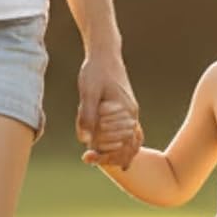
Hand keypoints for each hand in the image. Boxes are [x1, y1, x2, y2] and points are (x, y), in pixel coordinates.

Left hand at [76, 49, 140, 169]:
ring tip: (107, 163)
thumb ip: (86, 115)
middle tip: (89, 159)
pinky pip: (131, 133)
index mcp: (125, 111)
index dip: (103, 154)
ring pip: (132, 141)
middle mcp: (132, 114)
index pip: (120, 143)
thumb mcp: (88, 91)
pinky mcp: (126, 109)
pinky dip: (125, 145)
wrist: (105, 53)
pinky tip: (117, 153)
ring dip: (119, 153)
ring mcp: (131, 112)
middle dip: (110, 156)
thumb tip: (85, 140)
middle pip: (127, 146)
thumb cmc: (95, 70)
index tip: (87, 157)